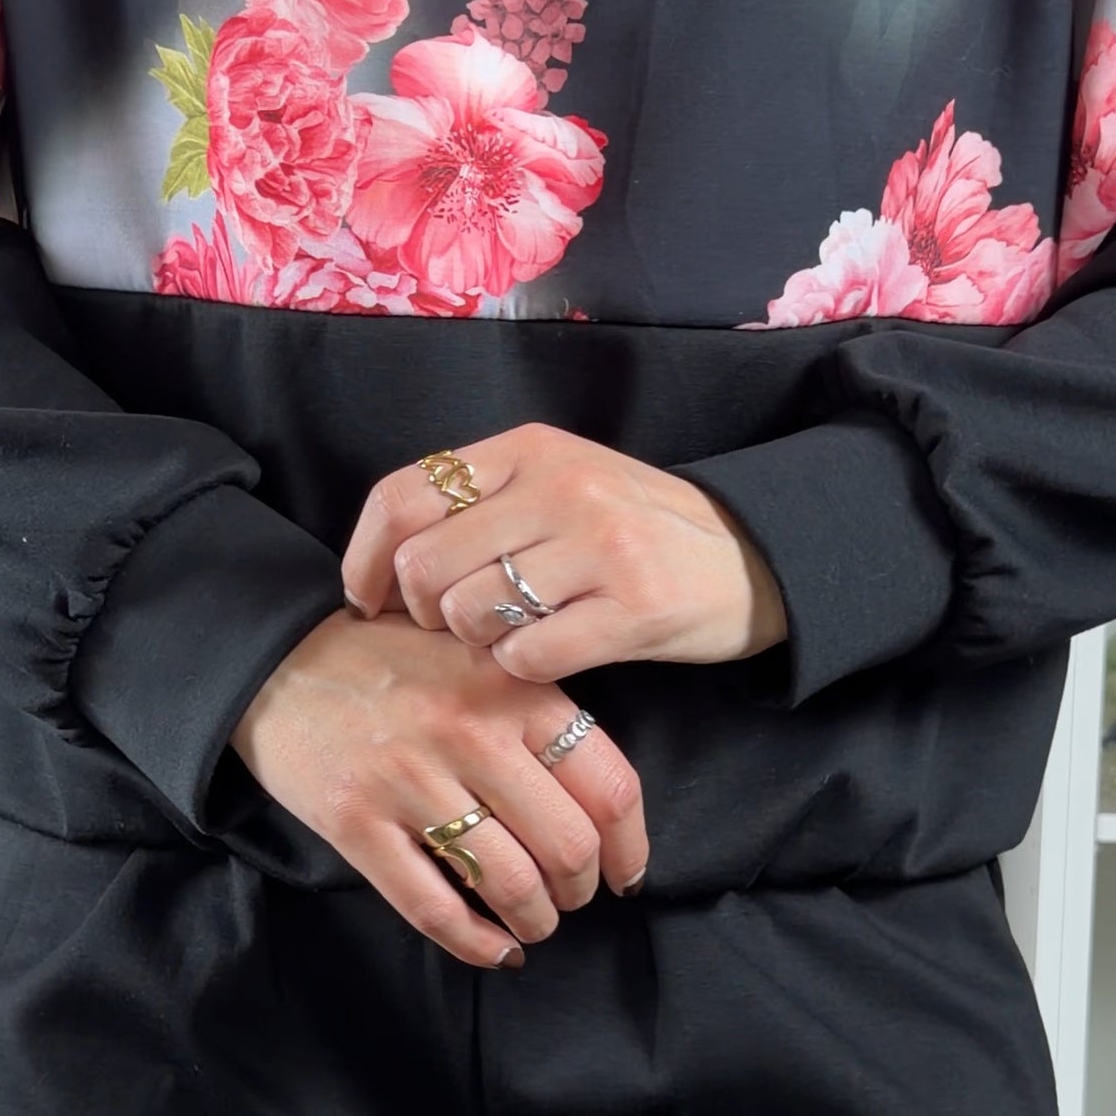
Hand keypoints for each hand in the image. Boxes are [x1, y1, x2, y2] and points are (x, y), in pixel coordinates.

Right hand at [228, 608, 648, 967]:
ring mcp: (410, 780)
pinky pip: (434, 908)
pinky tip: (495, 951)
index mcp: (514, 689)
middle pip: (569, 846)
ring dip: (535, 921)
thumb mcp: (478, 653)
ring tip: (532, 922)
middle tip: (571, 896)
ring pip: (510, 884)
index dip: (630, 847)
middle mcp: (470, 733)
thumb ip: (538, 707)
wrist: (275, 657)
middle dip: (581, 890)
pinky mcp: (356, 822)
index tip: (626, 873)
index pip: (609, 786)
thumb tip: (601, 801)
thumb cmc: (390, 660)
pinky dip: (477, 945)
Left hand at [340, 422, 787, 680]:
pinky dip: (521, 667)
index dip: (365, 558)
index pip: (403, 495)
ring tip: (509, 635)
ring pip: (471, 612)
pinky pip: (528, 654)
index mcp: (529, 449)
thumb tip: (383, 560)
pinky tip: (545, 655)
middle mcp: (559, 487)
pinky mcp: (632, 608)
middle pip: (425, 565)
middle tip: (451, 627)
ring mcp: (599, 546)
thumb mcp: (558, 485)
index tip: (366, 599)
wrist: (751, 557)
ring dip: (475, 641)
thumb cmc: (634, 529)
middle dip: (422, 613)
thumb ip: (481, 502)